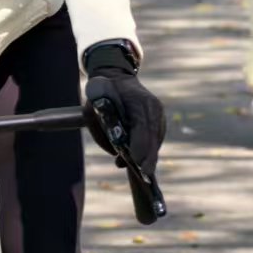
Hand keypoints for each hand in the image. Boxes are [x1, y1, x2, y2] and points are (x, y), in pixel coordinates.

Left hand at [82, 43, 165, 179]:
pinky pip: (156, 136)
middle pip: (153, 136)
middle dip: (148, 157)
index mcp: (136, 100)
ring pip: (156, 138)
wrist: (116, 77)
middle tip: (146, 175)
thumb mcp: (93, 109)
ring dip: (148, 155)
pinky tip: (141, 159)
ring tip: (140, 171)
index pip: (142, 126)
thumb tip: (116, 154)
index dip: (141, 146)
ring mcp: (158, 111)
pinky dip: (149, 148)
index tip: (140, 164)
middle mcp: (152, 105)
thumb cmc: (101, 94)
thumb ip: (102, 131)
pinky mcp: (159, 116)